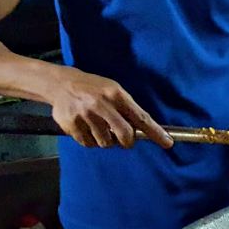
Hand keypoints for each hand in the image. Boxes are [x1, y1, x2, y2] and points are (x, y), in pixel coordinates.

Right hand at [48, 67, 172, 148]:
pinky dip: (91, 141)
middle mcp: (101, 104)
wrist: (61, 84)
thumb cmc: (93, 88)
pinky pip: (88, 144)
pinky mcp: (71, 125)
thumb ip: (127, 108)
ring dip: (107, 140)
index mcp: (116, 94)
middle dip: (128, 141)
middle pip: (124, 135)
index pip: (140, 117)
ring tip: (100, 127)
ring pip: (105, 142)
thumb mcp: (113, 90)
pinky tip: (87, 128)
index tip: (167, 143)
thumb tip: (144, 130)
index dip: (155, 132)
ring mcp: (85, 115)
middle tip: (125, 140)